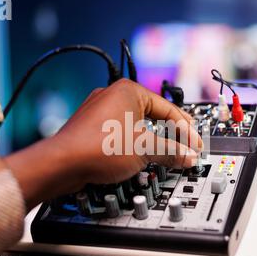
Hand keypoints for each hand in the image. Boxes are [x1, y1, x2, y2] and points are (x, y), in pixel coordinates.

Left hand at [5, 79, 202, 208]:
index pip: (168, 108)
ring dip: (154, 140)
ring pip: (136, 125)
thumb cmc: (99, 148)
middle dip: (171, 133)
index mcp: (128, 90)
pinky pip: (121, 133)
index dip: (186, 129)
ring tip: (167, 154)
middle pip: (153, 115)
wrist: (61, 164)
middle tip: (185, 148)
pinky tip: (141, 156)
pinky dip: (135, 144)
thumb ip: (171, 151)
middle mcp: (113, 96)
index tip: (195, 145)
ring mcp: (100, 111)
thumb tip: (187, 156)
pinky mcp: (92, 128)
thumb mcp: (144, 149)